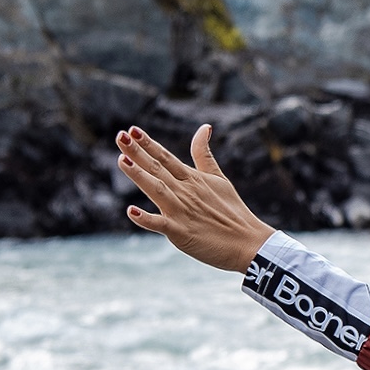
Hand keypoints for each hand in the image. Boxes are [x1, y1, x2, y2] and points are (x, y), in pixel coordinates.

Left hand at [116, 124, 274, 271]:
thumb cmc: (233, 211)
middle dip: (137, 152)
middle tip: (120, 136)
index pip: (166, 158)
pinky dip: (146, 219)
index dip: (148, 143)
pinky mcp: (181, 232)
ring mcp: (182, 212)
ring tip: (122, 161)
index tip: (132, 129)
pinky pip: (160, 225)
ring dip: (139, 176)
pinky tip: (131, 212)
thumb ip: (204, 154)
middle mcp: (186, 192)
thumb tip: (204, 126)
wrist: (249, 243)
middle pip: (158, 169)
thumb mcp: (219, 178)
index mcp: (193, 179)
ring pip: (157, 190)